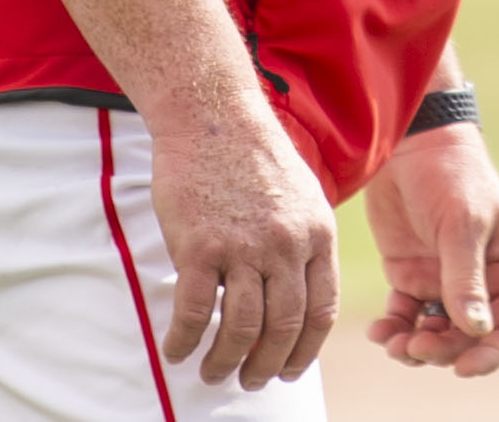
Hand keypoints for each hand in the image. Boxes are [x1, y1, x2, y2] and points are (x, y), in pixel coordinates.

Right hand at [149, 109, 341, 388]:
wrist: (214, 116)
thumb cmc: (255, 156)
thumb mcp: (304, 195)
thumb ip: (305, 242)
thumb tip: (301, 291)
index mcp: (317, 234)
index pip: (320, 311)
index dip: (305, 350)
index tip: (289, 370)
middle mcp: (286, 245)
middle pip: (283, 326)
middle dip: (267, 365)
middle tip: (251, 382)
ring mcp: (243, 247)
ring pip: (240, 327)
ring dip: (226, 361)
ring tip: (213, 373)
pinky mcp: (200, 246)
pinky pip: (192, 311)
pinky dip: (184, 340)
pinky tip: (178, 350)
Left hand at [361, 123, 498, 374]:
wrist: (409, 142)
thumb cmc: (451, 173)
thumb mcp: (463, 222)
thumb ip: (466, 277)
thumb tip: (475, 330)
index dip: (491, 353)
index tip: (463, 367)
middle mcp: (478, 279)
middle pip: (468, 338)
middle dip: (443, 351)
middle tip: (415, 347)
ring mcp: (442, 279)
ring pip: (435, 334)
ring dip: (416, 347)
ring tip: (393, 343)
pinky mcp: (409, 274)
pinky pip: (405, 318)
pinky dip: (394, 331)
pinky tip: (379, 330)